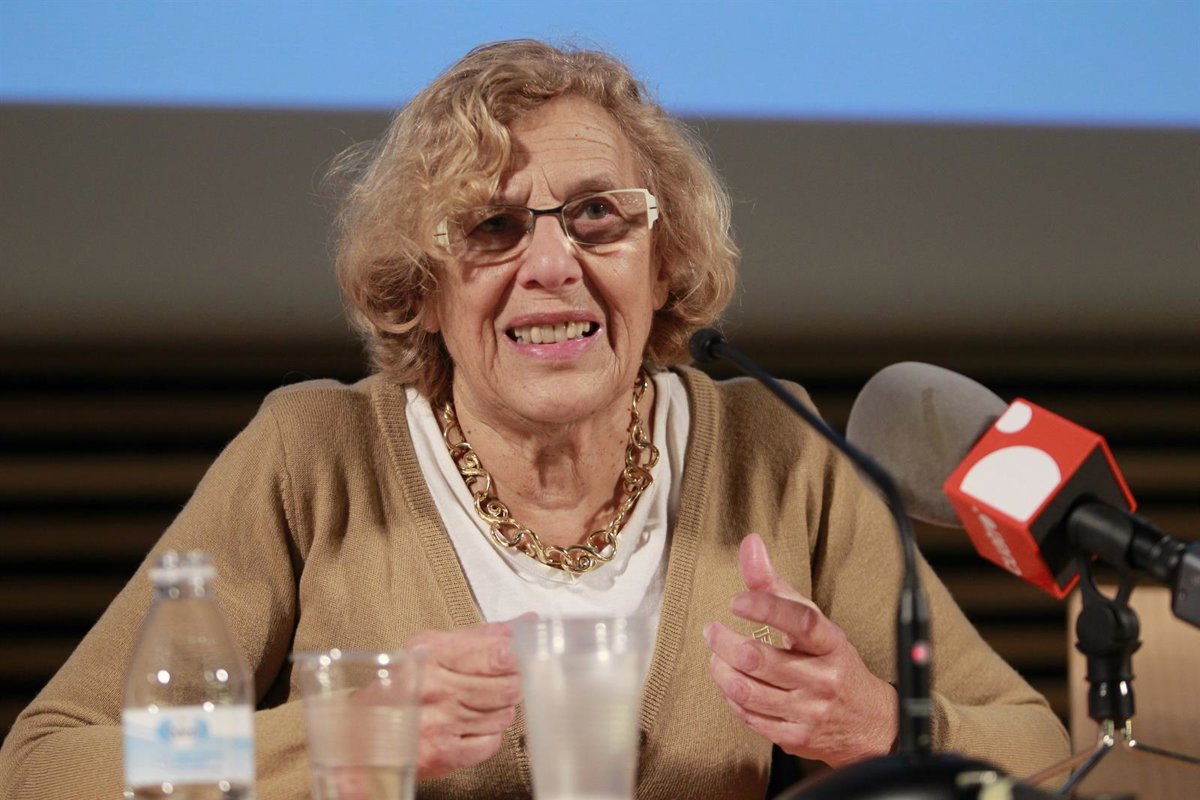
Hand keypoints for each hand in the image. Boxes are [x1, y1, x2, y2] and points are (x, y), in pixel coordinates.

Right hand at [406, 622, 521, 778]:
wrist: (364, 729)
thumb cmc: (401, 684)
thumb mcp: (430, 647)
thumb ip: (478, 636)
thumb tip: (523, 625)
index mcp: (431, 655)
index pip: (494, 655)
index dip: (513, 657)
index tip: (517, 656)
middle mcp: (435, 690)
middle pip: (506, 687)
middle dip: (511, 683)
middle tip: (502, 680)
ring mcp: (440, 724)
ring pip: (502, 715)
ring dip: (499, 709)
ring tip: (480, 703)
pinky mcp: (444, 755)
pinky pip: (492, 742)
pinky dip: (488, 734)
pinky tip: (471, 725)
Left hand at [703, 533, 897, 766]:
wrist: (869, 722)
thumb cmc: (832, 662)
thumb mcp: (812, 621)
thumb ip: (775, 585)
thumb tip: (750, 544)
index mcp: (831, 644)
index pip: (801, 621)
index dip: (766, 608)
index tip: (737, 602)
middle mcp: (822, 678)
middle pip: (758, 658)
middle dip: (723, 642)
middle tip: (712, 631)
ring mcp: (809, 711)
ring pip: (746, 690)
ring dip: (721, 670)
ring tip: (717, 657)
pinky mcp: (795, 737)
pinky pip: (750, 717)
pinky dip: (733, 698)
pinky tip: (733, 685)